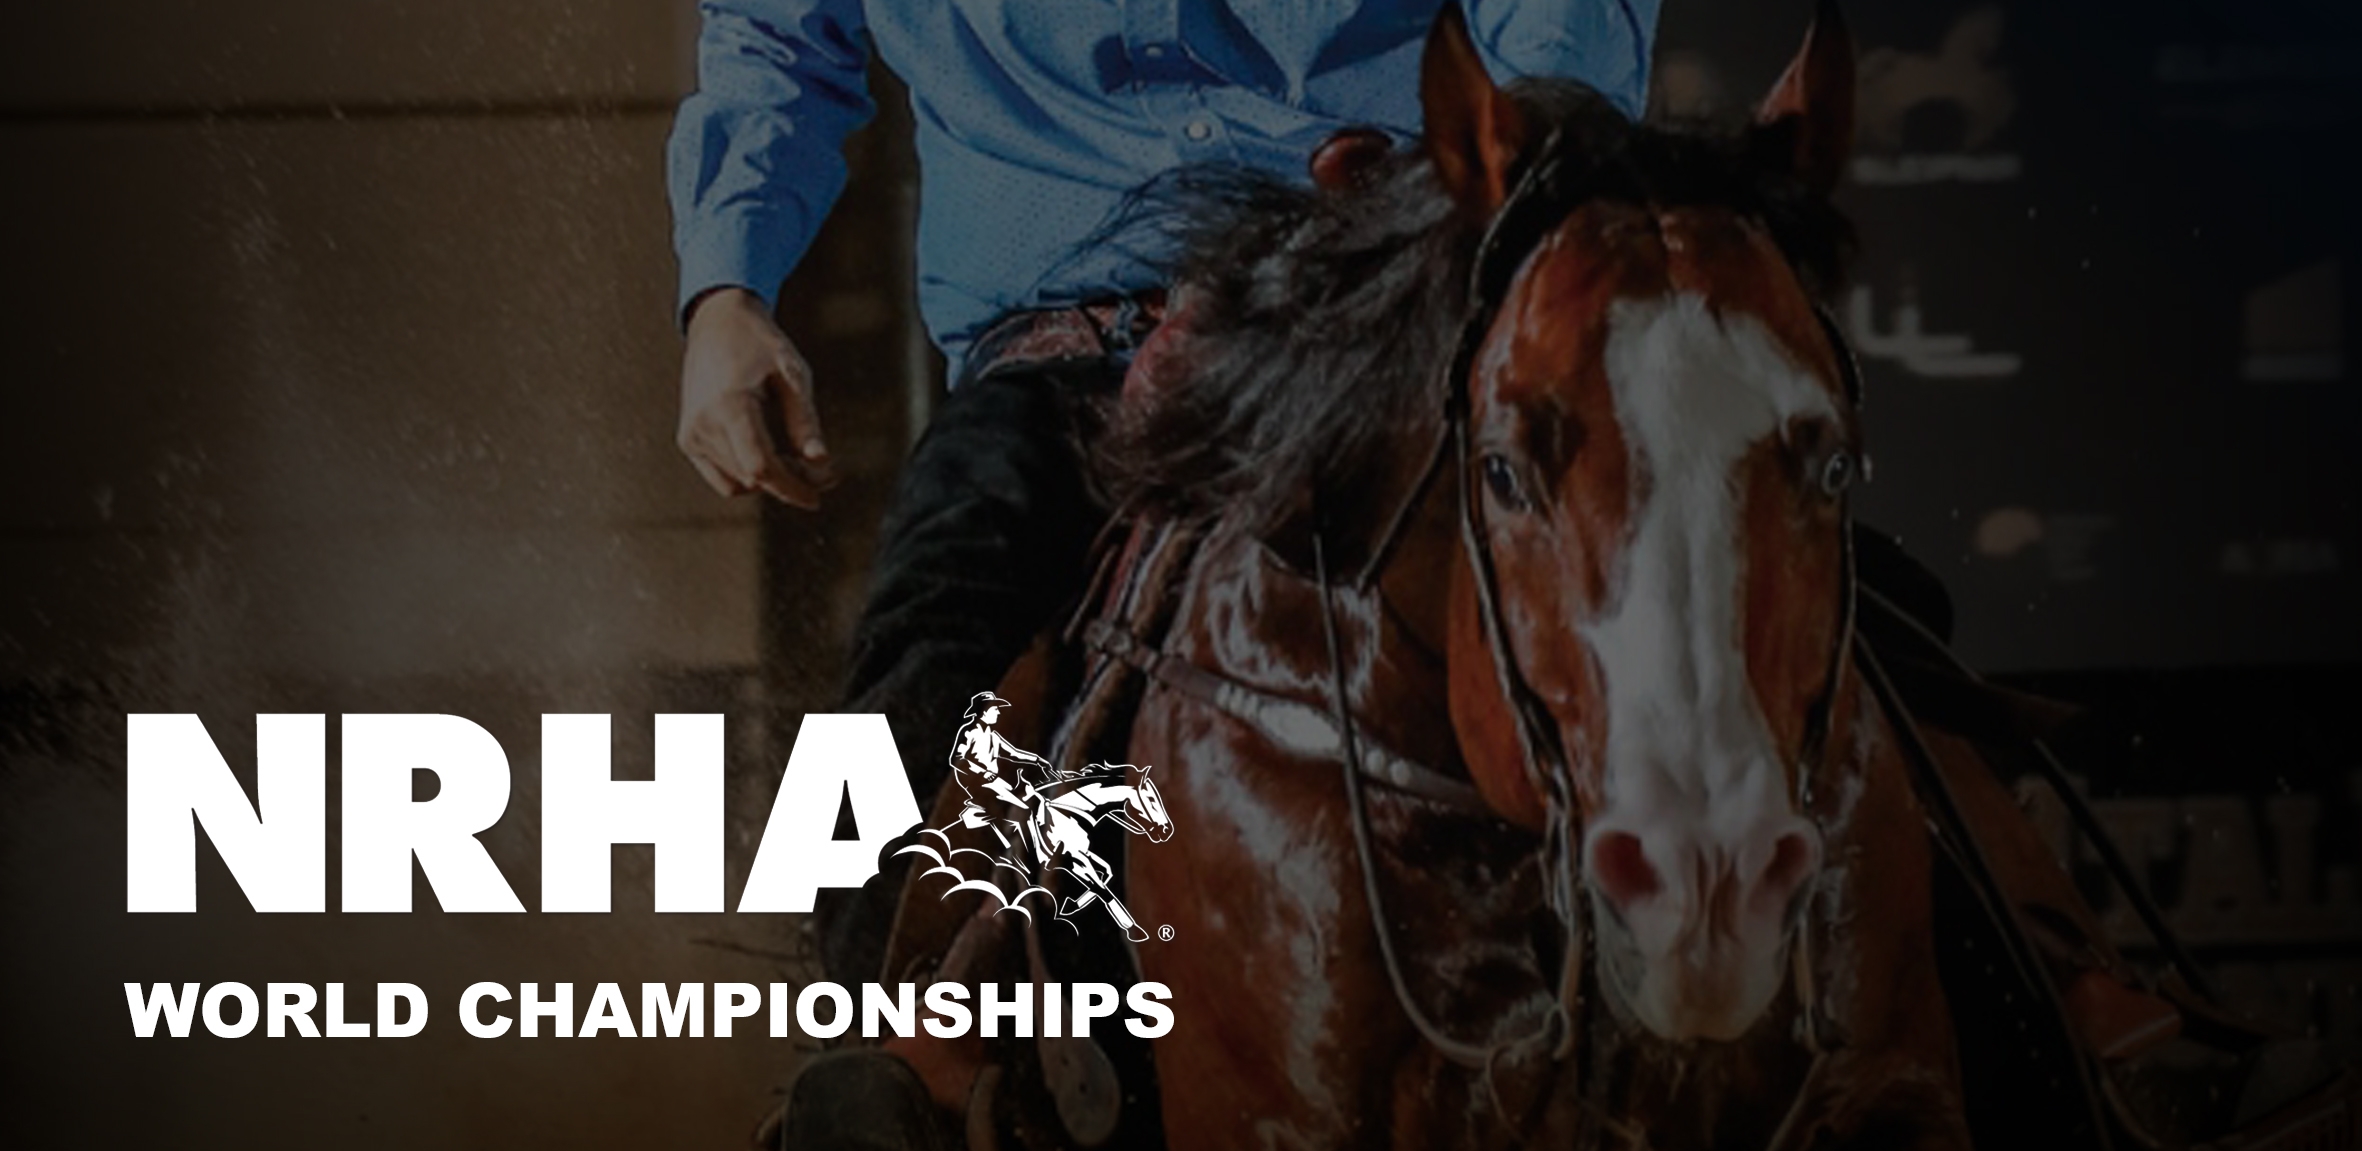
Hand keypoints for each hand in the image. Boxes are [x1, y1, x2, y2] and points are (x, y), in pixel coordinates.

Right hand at [676, 287, 837, 506]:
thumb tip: (821, 462)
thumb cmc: (759, 344)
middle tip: (825, 474)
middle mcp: (703, 424)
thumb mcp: (792, 374)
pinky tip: (773, 458)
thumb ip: (805, 421)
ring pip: (738, 483)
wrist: (717, 323)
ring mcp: (691, 434)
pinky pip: (723, 477)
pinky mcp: (688, 439)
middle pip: (753, 478)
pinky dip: (748, 476)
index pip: (761, 467)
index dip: (792, 488)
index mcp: (730, 405)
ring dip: (771, 481)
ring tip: (800, 460)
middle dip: (791, 483)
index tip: (818, 496)